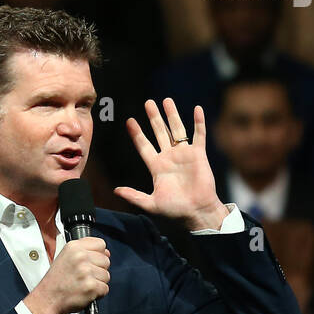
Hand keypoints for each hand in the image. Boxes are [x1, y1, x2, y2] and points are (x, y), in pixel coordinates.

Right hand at [23, 236, 109, 313]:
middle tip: (84, 277)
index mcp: (74, 247)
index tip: (92, 261)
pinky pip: (105, 288)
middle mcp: (80, 257)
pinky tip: (85, 292)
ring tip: (83, 285)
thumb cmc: (56, 281)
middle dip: (98, 270)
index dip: (99, 254)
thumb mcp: (65, 257)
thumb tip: (106, 253)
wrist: (47, 300)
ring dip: (98, 282)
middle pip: (106, 260)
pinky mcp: (91, 286)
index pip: (101, 244)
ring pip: (106, 275)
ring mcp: (86, 271)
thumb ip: (85, 251)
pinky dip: (97, 294)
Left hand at [114, 99, 226, 231]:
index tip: (129, 121)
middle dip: (154, 118)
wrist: (196, 212)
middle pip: (159, 132)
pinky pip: (198, 135)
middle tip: (148, 103)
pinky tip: (197, 109)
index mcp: (157, 167)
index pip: (144, 145)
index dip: (137, 133)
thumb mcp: (150, 203)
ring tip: (166, 101)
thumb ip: (134, 196)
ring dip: (172, 115)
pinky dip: (198, 122)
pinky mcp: (198, 155)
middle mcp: (169, 157)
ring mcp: (184, 155)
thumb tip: (115, 190)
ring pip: (177, 130)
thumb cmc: (175, 210)